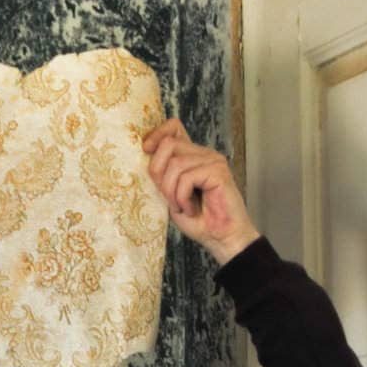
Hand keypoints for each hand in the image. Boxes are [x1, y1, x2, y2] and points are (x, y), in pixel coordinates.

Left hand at [141, 119, 260, 265]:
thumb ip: (162, 175)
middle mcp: (203, 154)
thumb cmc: (199, 221)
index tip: (145, 149)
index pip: (174, 127)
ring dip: (172, 192)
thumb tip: (146, 155)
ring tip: (182, 207)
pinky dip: (182, 198)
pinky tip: (192, 209)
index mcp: (192, 156)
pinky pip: (186, 177)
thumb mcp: (171, 195)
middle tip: (168, 198)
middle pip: (168, 145)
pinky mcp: (218, 171)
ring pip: (175, 164)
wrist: (221, 239)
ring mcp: (212, 160)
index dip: (157, 134)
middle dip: (159, 174)